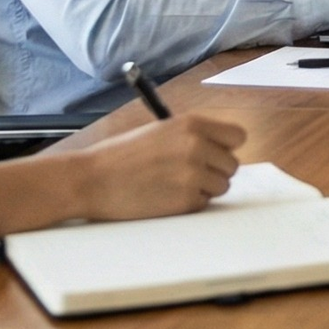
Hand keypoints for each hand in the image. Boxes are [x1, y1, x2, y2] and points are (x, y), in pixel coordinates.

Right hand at [76, 114, 244, 219]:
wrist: (91, 179)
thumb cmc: (121, 156)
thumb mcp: (161, 131)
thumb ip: (193, 136)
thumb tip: (221, 149)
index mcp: (192, 124)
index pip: (237, 136)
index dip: (226, 147)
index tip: (214, 154)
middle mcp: (197, 146)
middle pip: (232, 165)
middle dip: (214, 171)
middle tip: (187, 174)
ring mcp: (193, 174)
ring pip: (221, 186)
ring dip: (204, 189)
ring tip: (173, 184)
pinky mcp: (185, 200)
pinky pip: (203, 203)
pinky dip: (189, 204)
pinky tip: (164, 196)